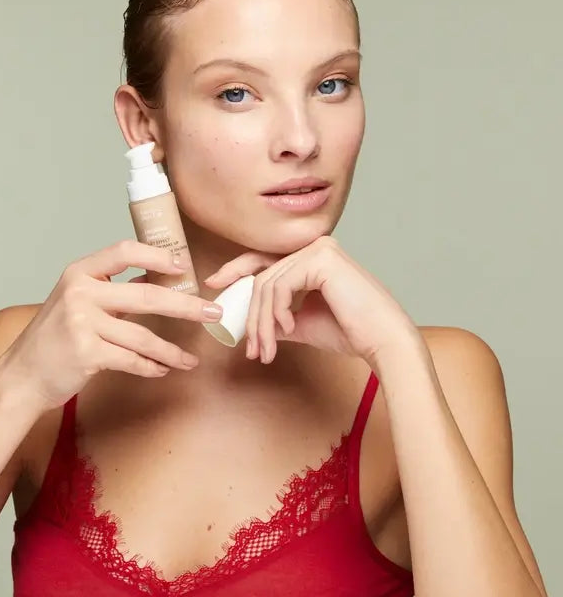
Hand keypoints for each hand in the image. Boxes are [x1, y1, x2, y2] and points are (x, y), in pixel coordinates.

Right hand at [5, 240, 222, 409]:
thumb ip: (110, 290)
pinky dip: (150, 367)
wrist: (22, 374)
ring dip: (171, 350)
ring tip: (189, 359)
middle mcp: (80, 293)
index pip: (123, 251)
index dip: (157, 256)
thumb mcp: (75, 302)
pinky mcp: (86, 353)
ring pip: (143, 336)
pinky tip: (161, 370)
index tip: (183, 267)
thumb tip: (155, 279)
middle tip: (213, 313)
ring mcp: (82, 323)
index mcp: (80, 273)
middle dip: (186, 306)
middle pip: (146, 295)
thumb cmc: (53, 338)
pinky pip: (131, 359)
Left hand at [203, 236, 420, 368]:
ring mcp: (318, 249)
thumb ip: (278, 318)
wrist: (382, 341)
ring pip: (267, 285)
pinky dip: (276, 311)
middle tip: (250, 347)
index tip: (214, 283)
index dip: (235, 270)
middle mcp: (315, 247)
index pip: (264, 261)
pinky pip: (280, 286)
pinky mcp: (321, 259)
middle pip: (261, 276)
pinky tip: (287, 329)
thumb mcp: (302, 323)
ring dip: (261, 322)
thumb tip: (252, 325)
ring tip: (266, 349)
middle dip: (250, 315)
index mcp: (312, 258)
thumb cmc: (350, 332)